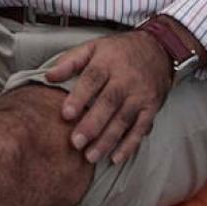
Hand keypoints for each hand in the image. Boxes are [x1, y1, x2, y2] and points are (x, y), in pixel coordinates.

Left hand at [45, 31, 171, 165]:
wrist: (158, 49)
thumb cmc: (119, 51)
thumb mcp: (93, 47)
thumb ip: (70, 61)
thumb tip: (48, 76)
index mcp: (108, 62)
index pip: (92, 79)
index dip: (79, 97)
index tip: (65, 114)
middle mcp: (126, 79)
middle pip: (109, 103)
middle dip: (92, 125)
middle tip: (76, 142)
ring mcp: (140, 95)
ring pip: (124, 120)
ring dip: (108, 140)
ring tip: (90, 156)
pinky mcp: (152, 108)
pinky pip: (141, 128)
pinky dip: (129, 145)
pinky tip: (115, 158)